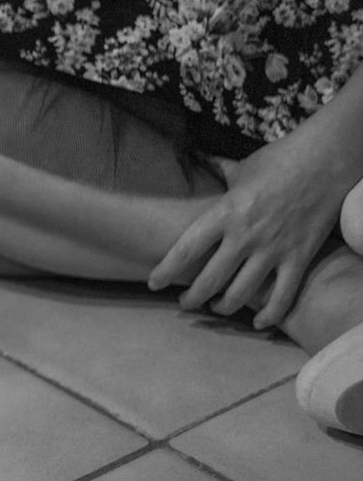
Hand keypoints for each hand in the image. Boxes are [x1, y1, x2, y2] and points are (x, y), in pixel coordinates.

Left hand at [148, 127, 354, 328]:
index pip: (186, 249)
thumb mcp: (240, 167)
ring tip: (215, 308)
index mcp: (224, 213)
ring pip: (241, 293)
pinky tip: (258, 323)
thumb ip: (217, 171)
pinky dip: (270, 314)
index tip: (154, 283)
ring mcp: (273, 249)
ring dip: (224, 307)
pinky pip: (282, 295)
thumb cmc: (279, 160)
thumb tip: (196, 157)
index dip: (166, 270)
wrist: (326, 161)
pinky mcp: (299, 257)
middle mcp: (245, 236)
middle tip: (184, 303)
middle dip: (192, 297)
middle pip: (210, 279)